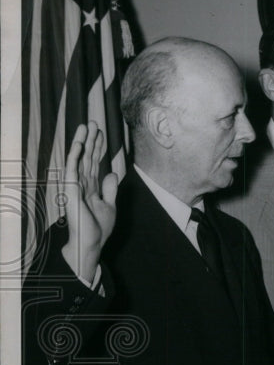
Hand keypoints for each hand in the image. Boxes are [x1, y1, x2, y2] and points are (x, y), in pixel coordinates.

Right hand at [60, 122, 118, 281]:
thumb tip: (111, 173)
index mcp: (91, 186)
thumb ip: (110, 189)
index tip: (102, 134)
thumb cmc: (98, 228)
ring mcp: (76, 185)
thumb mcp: (110, 205)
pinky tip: (78, 142)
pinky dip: (74, 155)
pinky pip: (72, 168)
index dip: (98, 148)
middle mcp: (82, 183)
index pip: (95, 163)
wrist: (92, 242)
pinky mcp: (71, 189)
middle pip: (87, 157)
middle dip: (91, 140)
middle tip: (94, 122)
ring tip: (86, 125)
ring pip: (79, 158)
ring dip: (82, 141)